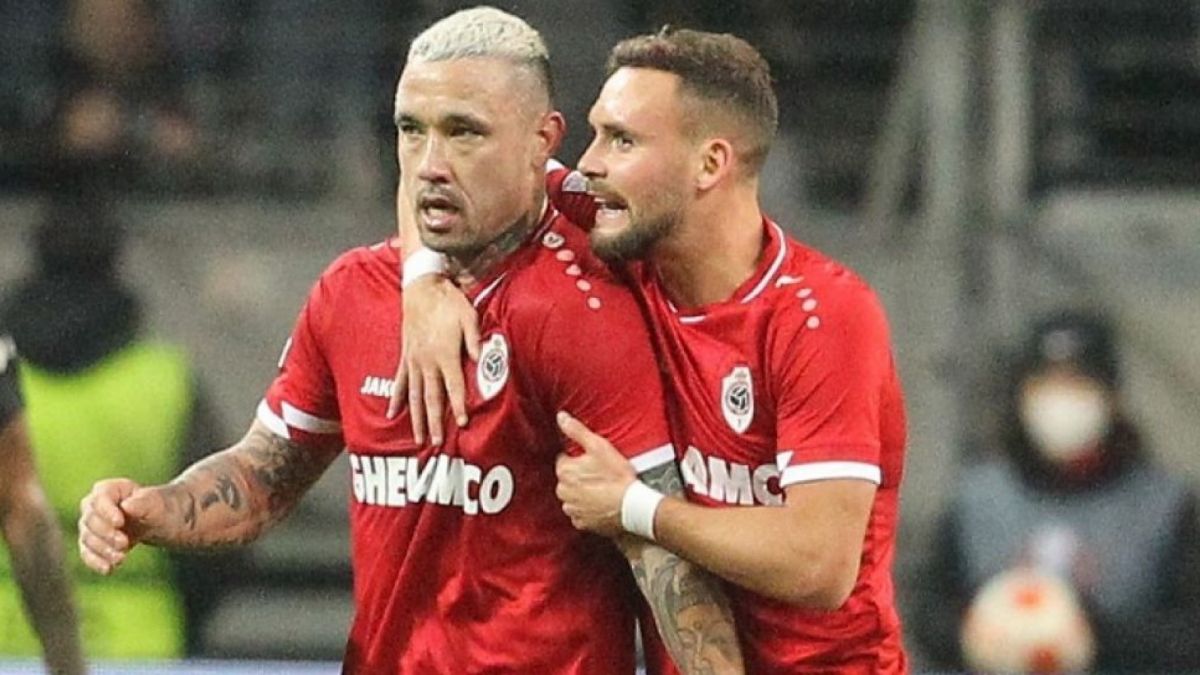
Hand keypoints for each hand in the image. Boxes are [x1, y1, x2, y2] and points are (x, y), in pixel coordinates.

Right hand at [78, 478, 166, 574]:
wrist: (161, 524)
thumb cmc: (158, 509)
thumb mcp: (156, 504)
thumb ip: (143, 503)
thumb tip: (127, 506)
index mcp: (109, 489)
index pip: (99, 498)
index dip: (106, 511)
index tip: (120, 523)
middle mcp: (95, 505)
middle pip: (90, 520)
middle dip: (106, 534)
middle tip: (124, 544)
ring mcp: (91, 525)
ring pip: (87, 538)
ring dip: (102, 550)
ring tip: (121, 558)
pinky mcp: (92, 543)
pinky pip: (87, 553)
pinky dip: (96, 562)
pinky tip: (108, 569)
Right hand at [387, 275, 480, 445]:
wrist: (422, 287)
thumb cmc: (449, 302)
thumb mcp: (468, 316)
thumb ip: (475, 339)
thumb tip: (482, 360)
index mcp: (445, 354)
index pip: (454, 386)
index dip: (458, 405)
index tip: (462, 423)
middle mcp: (427, 361)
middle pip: (432, 397)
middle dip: (435, 422)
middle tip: (438, 443)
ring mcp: (414, 361)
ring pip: (415, 395)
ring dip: (417, 419)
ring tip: (419, 440)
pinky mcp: (406, 357)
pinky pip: (400, 382)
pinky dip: (397, 399)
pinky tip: (393, 415)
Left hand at [555, 411, 637, 536]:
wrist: (631, 506)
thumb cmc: (616, 477)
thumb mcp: (598, 446)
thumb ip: (577, 431)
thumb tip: (561, 417)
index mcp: (564, 472)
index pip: (564, 460)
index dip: (579, 459)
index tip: (593, 461)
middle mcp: (563, 492)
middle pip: (567, 479)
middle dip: (579, 476)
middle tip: (600, 474)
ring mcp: (572, 509)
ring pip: (573, 497)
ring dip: (583, 493)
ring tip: (602, 489)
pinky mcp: (581, 523)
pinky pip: (580, 513)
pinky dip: (588, 509)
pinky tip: (602, 503)